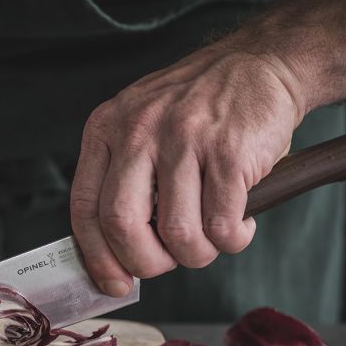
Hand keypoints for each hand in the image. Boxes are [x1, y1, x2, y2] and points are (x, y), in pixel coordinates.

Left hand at [71, 46, 301, 296]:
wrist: (261, 62)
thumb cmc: (198, 109)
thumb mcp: (140, 125)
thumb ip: (120, 178)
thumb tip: (112, 255)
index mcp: (106, 128)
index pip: (84, 208)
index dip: (96, 257)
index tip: (113, 283)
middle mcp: (139, 130)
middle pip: (122, 226)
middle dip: (145, 263)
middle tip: (167, 264)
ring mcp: (184, 138)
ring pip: (178, 234)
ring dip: (198, 254)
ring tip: (212, 237)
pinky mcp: (229, 151)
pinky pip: (222, 226)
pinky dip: (233, 239)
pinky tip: (240, 223)